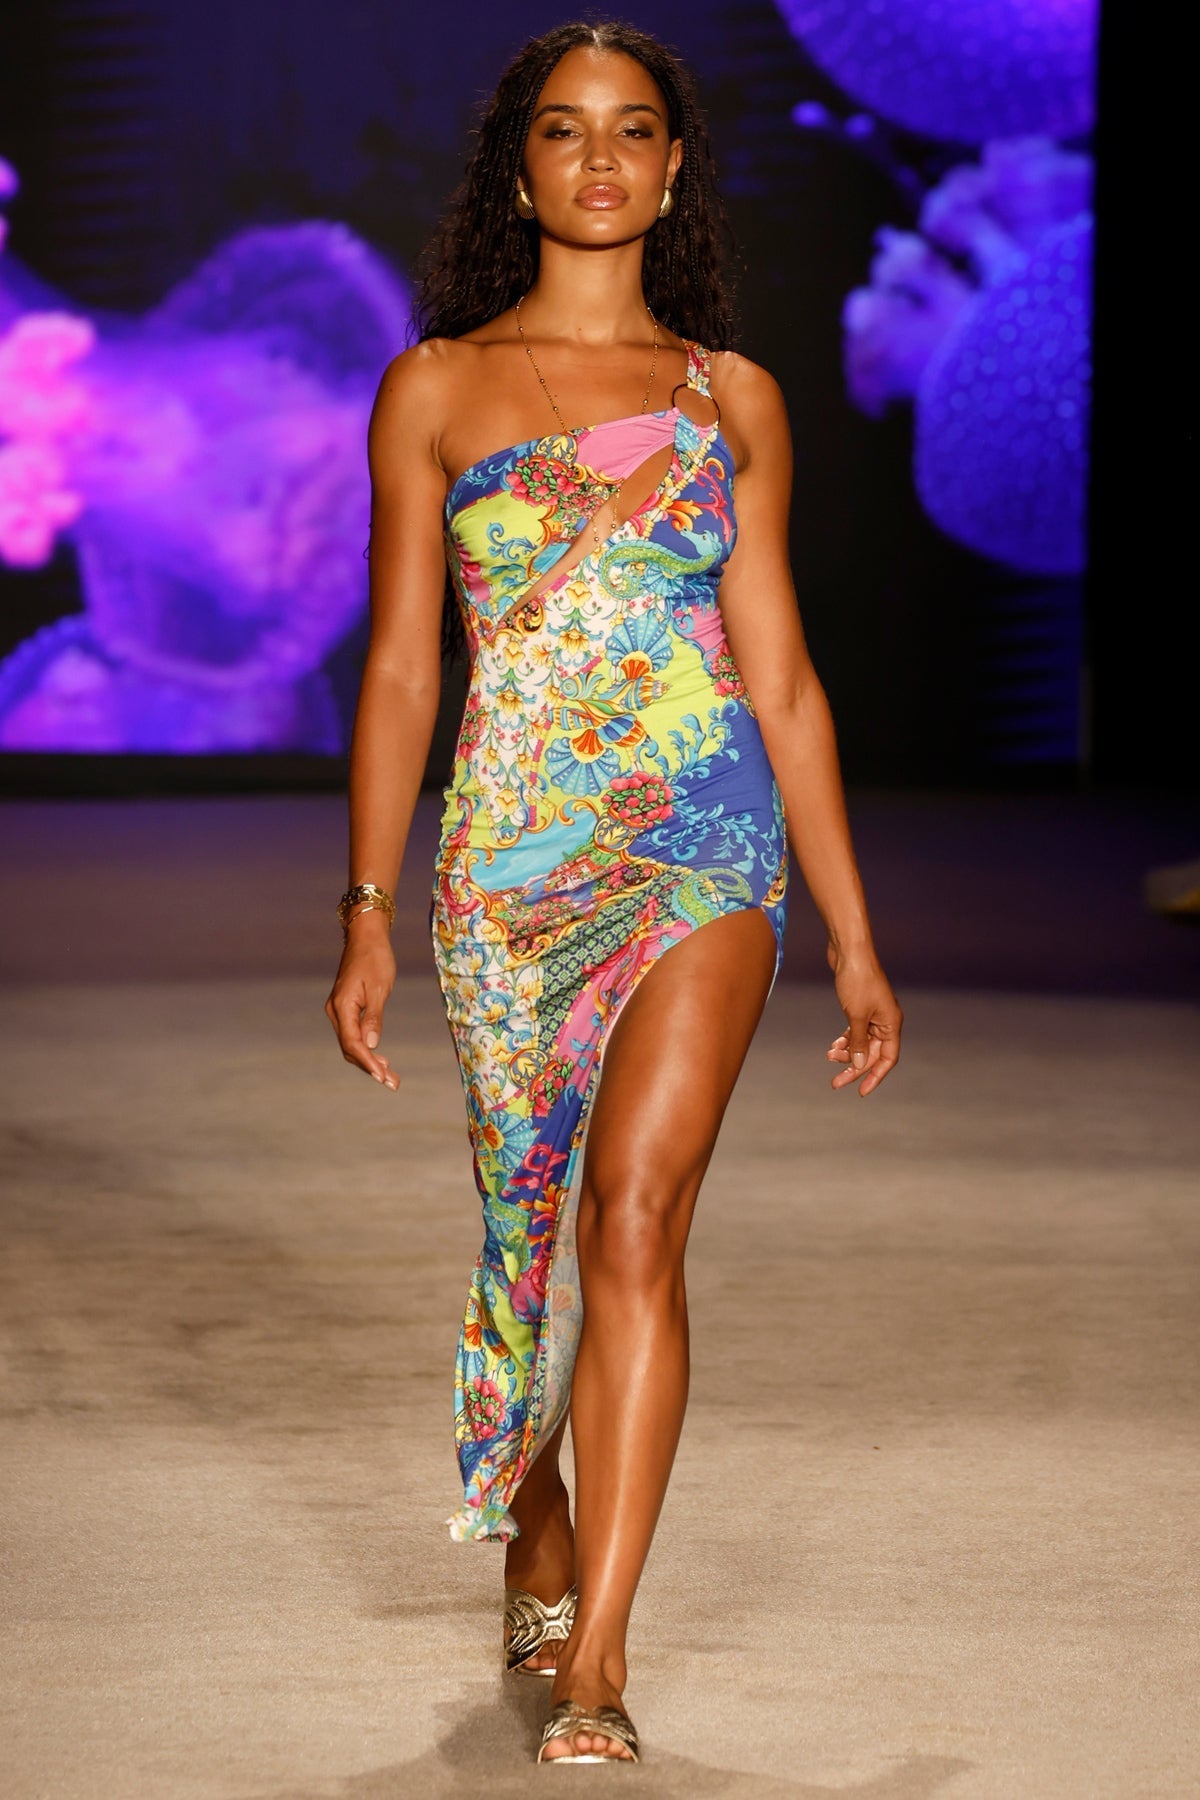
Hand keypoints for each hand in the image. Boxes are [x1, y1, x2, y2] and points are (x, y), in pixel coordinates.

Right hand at [325, 912, 398, 1089]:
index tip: (382, 1077)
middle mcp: (336, 1011)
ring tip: (390, 1077)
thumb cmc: (376, 959)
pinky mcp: (346, 1008)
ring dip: (369, 1061)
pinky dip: (366, 1048)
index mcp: (342, 1006)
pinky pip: (353, 1034)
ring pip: (351, 1043)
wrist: (366, 936)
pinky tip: (380, 1059)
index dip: (367, 1062)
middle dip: (370, 1067)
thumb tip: (372, 1046)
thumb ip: (374, 1018)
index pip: (352, 1043)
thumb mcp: (379, 988)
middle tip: (392, 1083)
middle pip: (350, 1048)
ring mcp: (339, 1010)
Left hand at [825, 946, 901, 1096]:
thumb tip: (858, 1064)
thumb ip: (858, 1042)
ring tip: (829, 1056)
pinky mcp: (861, 1005)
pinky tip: (833, 1045)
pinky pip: (856, 1030)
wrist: (848, 950)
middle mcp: (886, 1019)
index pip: (888, 1058)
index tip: (861, 1091)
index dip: (875, 1076)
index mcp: (891, 1023)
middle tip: (835, 1082)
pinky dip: (845, 1039)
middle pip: (872, 1052)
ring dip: (847, 1052)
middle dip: (854, 1067)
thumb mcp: (856, 1015)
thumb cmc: (857, 980)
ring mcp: (874, 1012)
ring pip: (862, 1042)